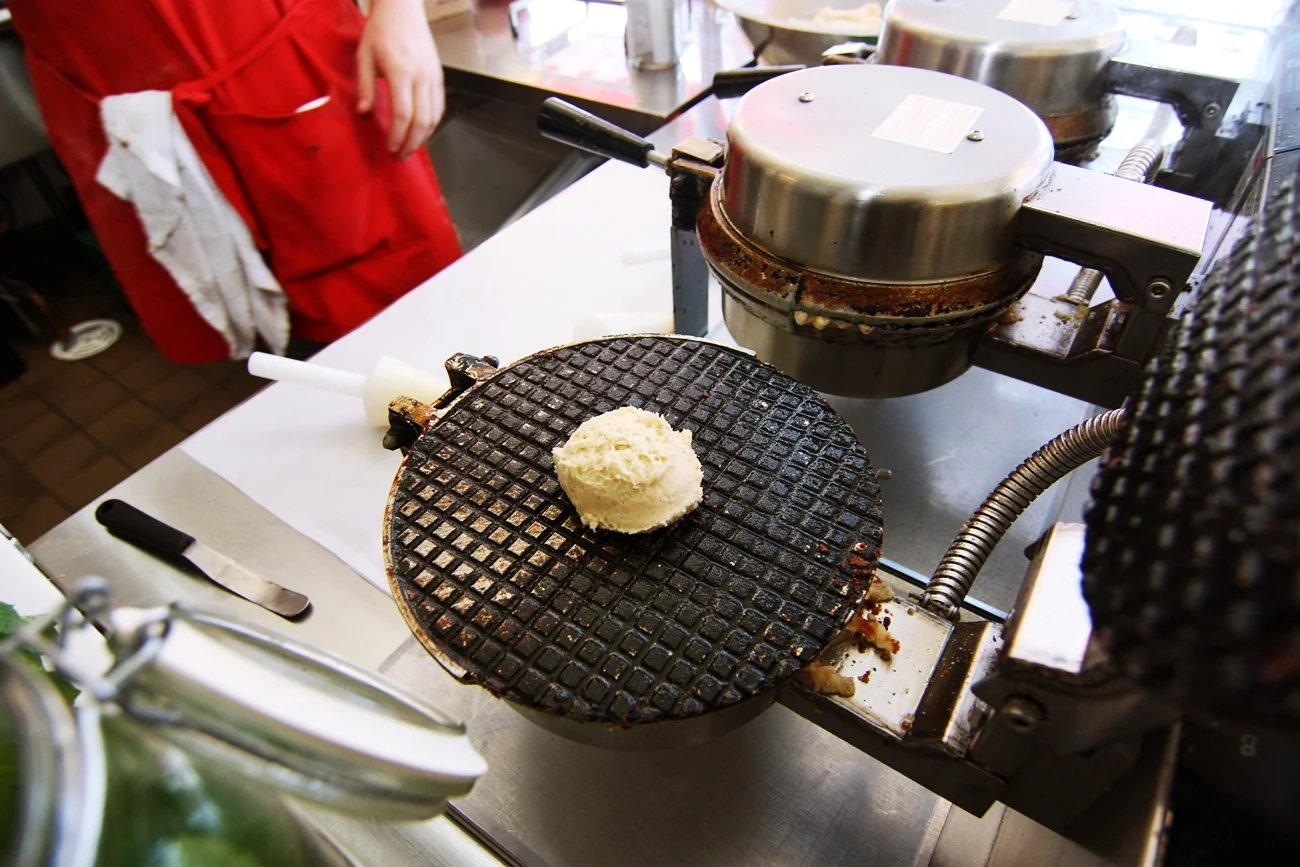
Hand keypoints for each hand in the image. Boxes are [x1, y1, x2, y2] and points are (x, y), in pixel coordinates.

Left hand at [356, 0, 445, 158]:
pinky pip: (439, 107)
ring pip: (434, 117)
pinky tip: (421, 132)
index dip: (397, 135)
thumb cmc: (381, 31)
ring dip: (422, 137)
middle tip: (400, 156)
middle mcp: (422, 77)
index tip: (389, 148)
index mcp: (401, 72)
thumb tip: (364, 115)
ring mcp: (433, 78)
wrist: (403, 10)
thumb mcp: (364, 57)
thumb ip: (365, 88)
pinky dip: (431, 124)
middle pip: (422, 121)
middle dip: (411, 143)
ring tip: (410, 148)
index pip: (403, 114)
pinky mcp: (439, 77)